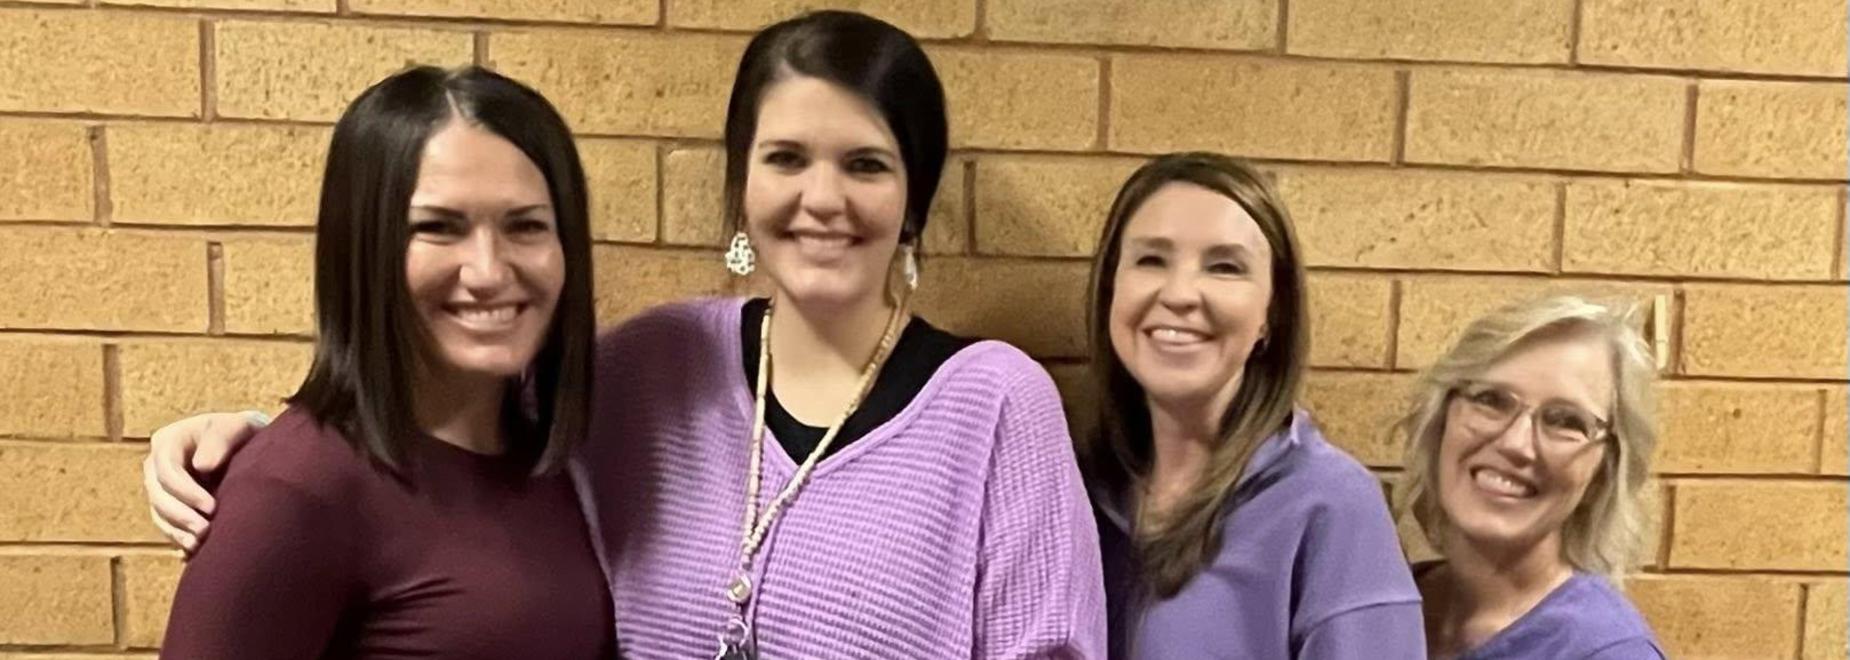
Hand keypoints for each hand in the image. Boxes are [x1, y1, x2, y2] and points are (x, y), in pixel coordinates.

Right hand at [142, 411, 266, 554]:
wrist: (245, 447)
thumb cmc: (240, 433)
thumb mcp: (236, 426)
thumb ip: (220, 440)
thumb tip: (202, 466)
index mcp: (168, 441)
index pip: (167, 470)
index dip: (186, 491)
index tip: (212, 507)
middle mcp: (157, 465)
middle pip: (158, 496)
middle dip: (181, 516)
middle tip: (205, 532)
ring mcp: (160, 488)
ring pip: (159, 515)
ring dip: (178, 532)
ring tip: (199, 545)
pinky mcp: (169, 507)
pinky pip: (167, 526)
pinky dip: (179, 539)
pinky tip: (194, 551)